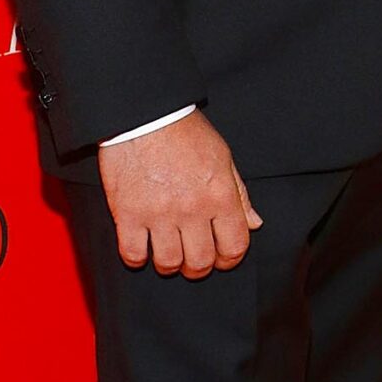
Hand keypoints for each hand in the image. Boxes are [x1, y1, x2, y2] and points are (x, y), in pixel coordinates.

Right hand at [99, 112, 261, 277]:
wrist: (144, 113)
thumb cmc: (184, 131)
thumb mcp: (223, 157)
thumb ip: (240, 194)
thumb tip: (254, 224)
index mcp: (220, 195)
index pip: (234, 246)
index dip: (230, 260)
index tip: (221, 259)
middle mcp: (192, 209)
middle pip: (200, 262)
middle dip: (199, 268)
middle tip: (192, 260)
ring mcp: (158, 213)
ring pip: (168, 263)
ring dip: (169, 265)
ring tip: (167, 254)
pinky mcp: (127, 213)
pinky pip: (133, 253)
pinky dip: (137, 257)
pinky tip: (141, 247)